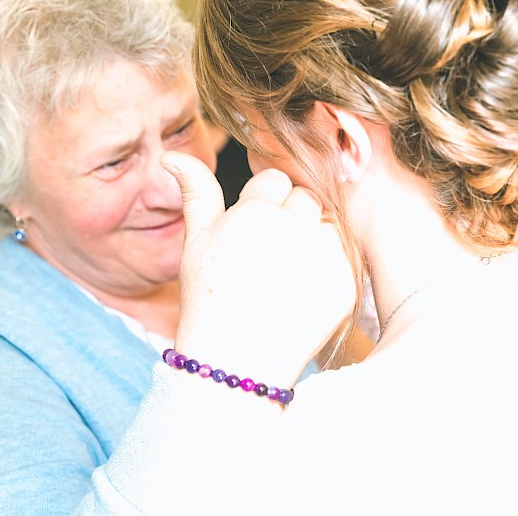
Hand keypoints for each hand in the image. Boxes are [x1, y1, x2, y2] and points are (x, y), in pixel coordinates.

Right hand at [161, 151, 355, 386]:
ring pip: (328, 224)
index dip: (264, 207)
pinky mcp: (343, 282)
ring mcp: (320, 255)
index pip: (276, 181)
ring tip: (286, 276)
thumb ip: (195, 192)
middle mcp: (290, 228)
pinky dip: (327, 271)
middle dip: (292, 219)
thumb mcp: (195, 242)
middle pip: (306, 198)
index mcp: (253, 212)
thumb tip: (173, 154)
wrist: (234, 362)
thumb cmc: (209, 299)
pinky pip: (344, 257)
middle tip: (269, 259)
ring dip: (314, 240)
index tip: (253, 237)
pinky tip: (301, 294)